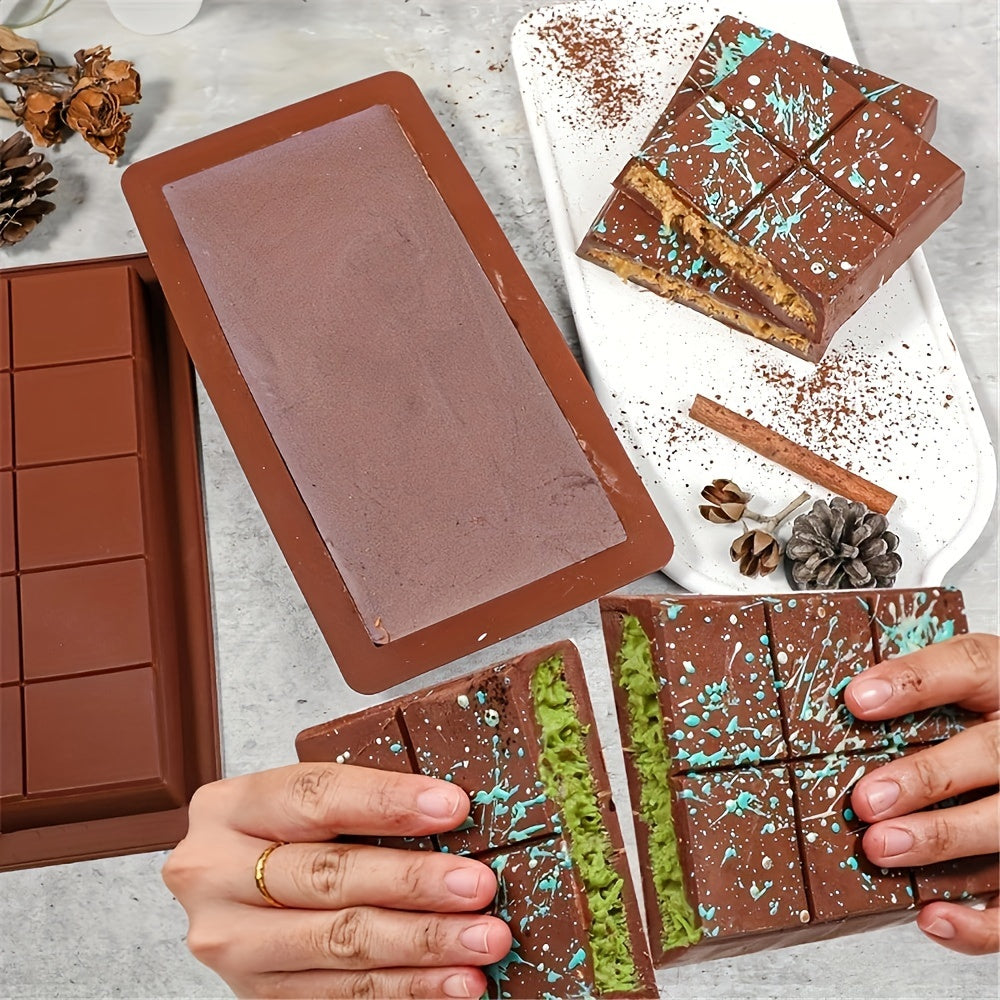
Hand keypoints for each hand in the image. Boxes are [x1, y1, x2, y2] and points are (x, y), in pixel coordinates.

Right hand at [162, 763, 511, 997]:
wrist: (224, 891)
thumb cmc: (280, 834)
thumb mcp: (298, 803)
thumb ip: (360, 802)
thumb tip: (452, 809)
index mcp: (230, 807)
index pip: (315, 797)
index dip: (387, 801)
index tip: (452, 807)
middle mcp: (214, 874)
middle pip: (329, 876)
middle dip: (415, 883)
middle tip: (479, 885)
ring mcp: (231, 942)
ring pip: (339, 943)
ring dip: (423, 944)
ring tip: (482, 940)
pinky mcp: (255, 994)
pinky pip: (341, 995)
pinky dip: (406, 988)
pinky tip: (453, 981)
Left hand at [845, 633, 999, 955]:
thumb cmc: (983, 716)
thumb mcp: (965, 686)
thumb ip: (922, 689)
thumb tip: (843, 701)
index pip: (972, 666)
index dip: (914, 681)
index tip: (855, 700)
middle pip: (991, 753)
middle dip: (927, 778)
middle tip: (864, 800)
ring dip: (943, 839)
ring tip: (880, 847)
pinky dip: (981, 921)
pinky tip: (932, 917)